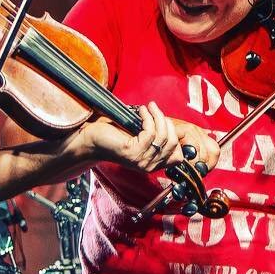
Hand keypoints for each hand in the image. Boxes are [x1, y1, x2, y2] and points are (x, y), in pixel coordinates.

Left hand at [83, 102, 210, 173]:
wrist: (92, 140)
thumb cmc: (116, 135)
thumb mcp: (143, 136)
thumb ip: (159, 136)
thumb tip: (181, 131)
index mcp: (153, 165)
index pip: (178, 157)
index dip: (176, 138)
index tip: (166, 122)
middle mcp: (149, 167)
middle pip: (172, 143)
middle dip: (166, 122)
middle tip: (155, 109)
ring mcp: (141, 161)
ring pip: (162, 136)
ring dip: (157, 116)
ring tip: (149, 107)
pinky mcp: (133, 153)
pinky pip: (150, 132)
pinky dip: (148, 118)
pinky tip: (141, 110)